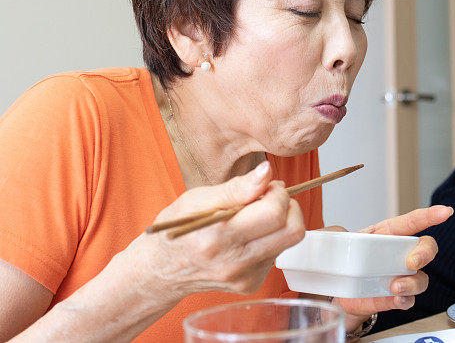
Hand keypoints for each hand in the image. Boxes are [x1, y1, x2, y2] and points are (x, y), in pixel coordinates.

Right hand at [125, 161, 305, 303]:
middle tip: (269, 198)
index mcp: (219, 236)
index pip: (275, 213)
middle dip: (288, 207)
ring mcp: (244, 277)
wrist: (159, 271)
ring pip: (288, 242)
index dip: (278, 193)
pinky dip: (269, 239)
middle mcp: (234, 261)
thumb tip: (267, 171)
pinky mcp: (250, 285)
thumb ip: (237, 187)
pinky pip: (277, 254)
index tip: (267, 186)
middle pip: (292, 232)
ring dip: (279, 223)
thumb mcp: (198, 199)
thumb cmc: (177, 228)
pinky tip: (247, 236)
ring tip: (254, 217)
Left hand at [333, 205, 452, 329]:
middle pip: (426, 248)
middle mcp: (399, 254)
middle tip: (411, 262)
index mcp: (388, 234)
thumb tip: (337, 234)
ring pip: (422, 278)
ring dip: (412, 283)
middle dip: (425, 253)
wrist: (336, 292)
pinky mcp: (394, 297)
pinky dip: (406, 300)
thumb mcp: (336, 241)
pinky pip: (409, 300)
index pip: (412, 222)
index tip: (446, 211)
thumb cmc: (344, 260)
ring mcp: (400, 276)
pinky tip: (397, 299)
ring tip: (396, 287)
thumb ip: (334, 234)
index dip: (430, 215)